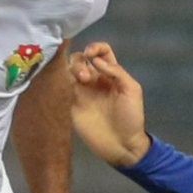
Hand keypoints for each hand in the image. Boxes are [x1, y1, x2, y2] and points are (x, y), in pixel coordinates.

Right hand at [69, 41, 150, 166]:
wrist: (122, 145)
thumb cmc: (131, 118)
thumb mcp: (132, 90)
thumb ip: (116, 72)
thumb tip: (96, 61)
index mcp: (111, 75)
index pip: (101, 52)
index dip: (95, 48)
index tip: (92, 54)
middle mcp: (94, 80)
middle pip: (80, 59)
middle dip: (80, 61)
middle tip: (85, 76)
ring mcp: (82, 93)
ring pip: (69, 71)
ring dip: (72, 70)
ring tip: (80, 81)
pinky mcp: (71, 105)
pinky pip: (62, 88)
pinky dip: (61, 82)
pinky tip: (66, 85)